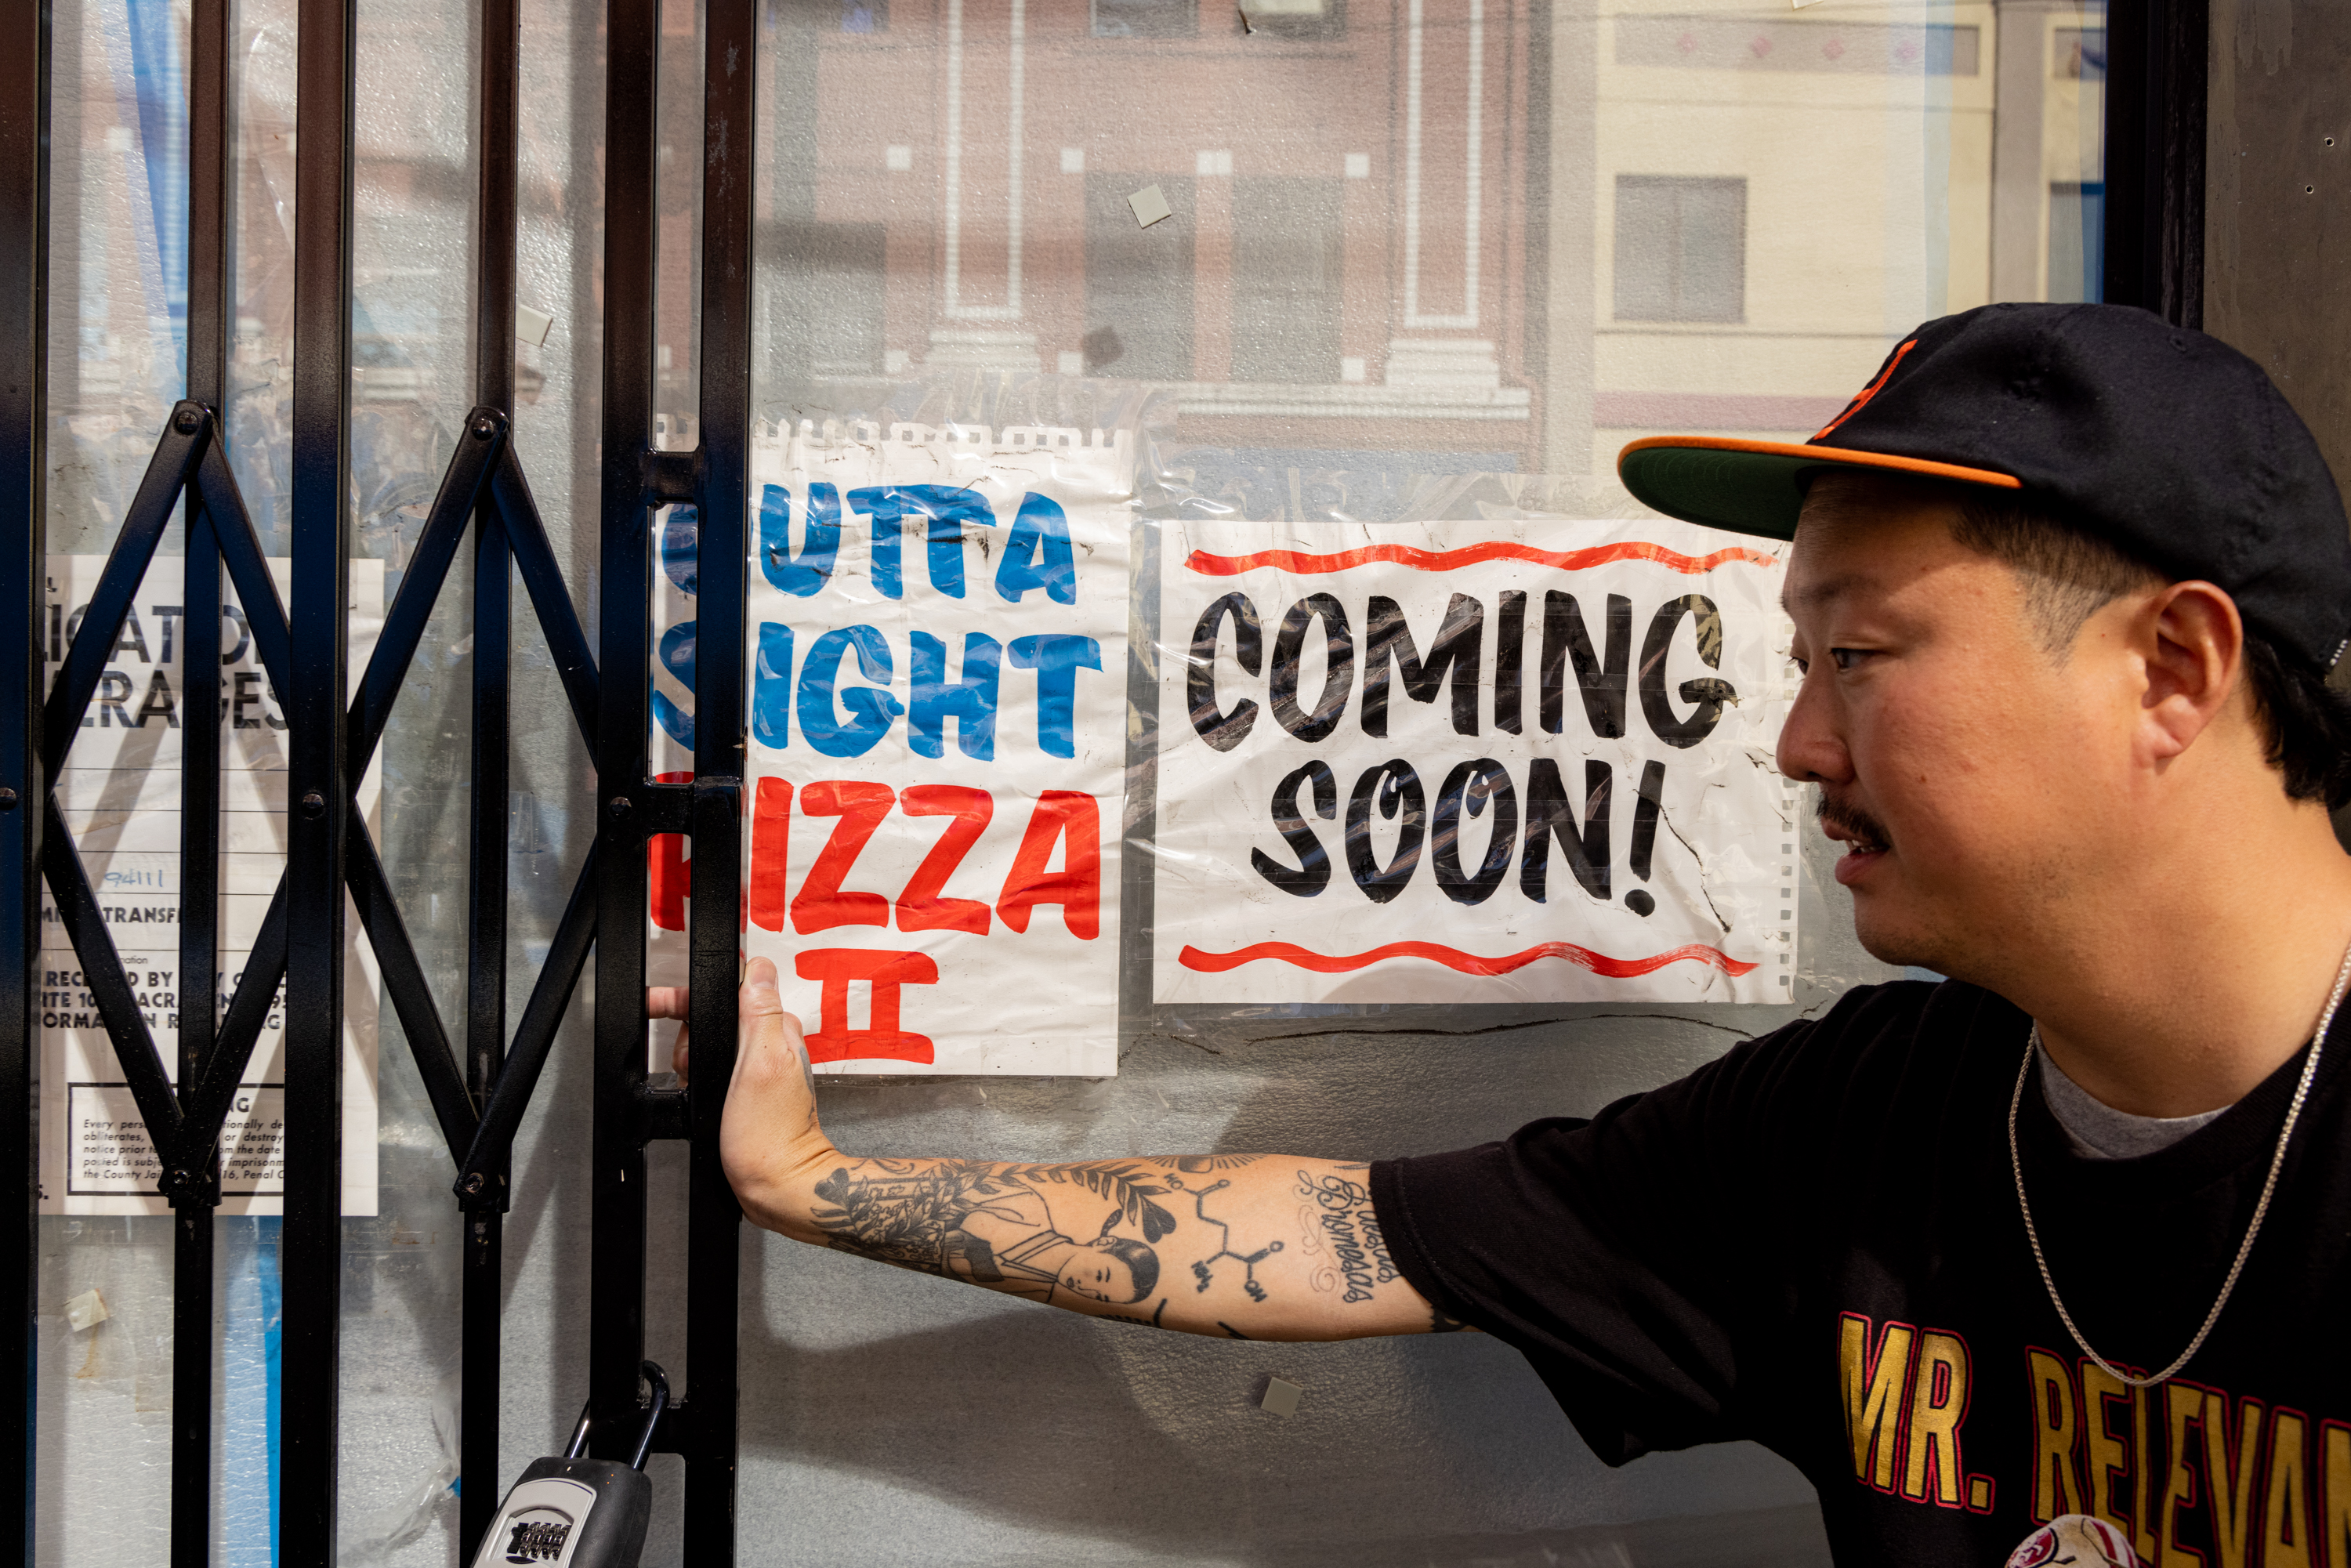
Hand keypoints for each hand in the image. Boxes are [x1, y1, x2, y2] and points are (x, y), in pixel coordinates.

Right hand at [648, 960, 831, 1232]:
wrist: (777, 1186)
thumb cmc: (768, 1137)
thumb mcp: (759, 1065)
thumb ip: (760, 1012)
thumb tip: (759, 967)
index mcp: (777, 1029)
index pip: (731, 989)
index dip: (691, 998)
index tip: (660, 1009)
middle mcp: (774, 1045)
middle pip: (716, 1016)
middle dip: (689, 1037)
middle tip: (686, 1066)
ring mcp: (763, 1068)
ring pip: (712, 1044)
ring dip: (691, 1061)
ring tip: (691, 1085)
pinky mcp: (753, 1091)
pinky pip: (717, 1070)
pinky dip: (699, 1080)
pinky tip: (697, 1096)